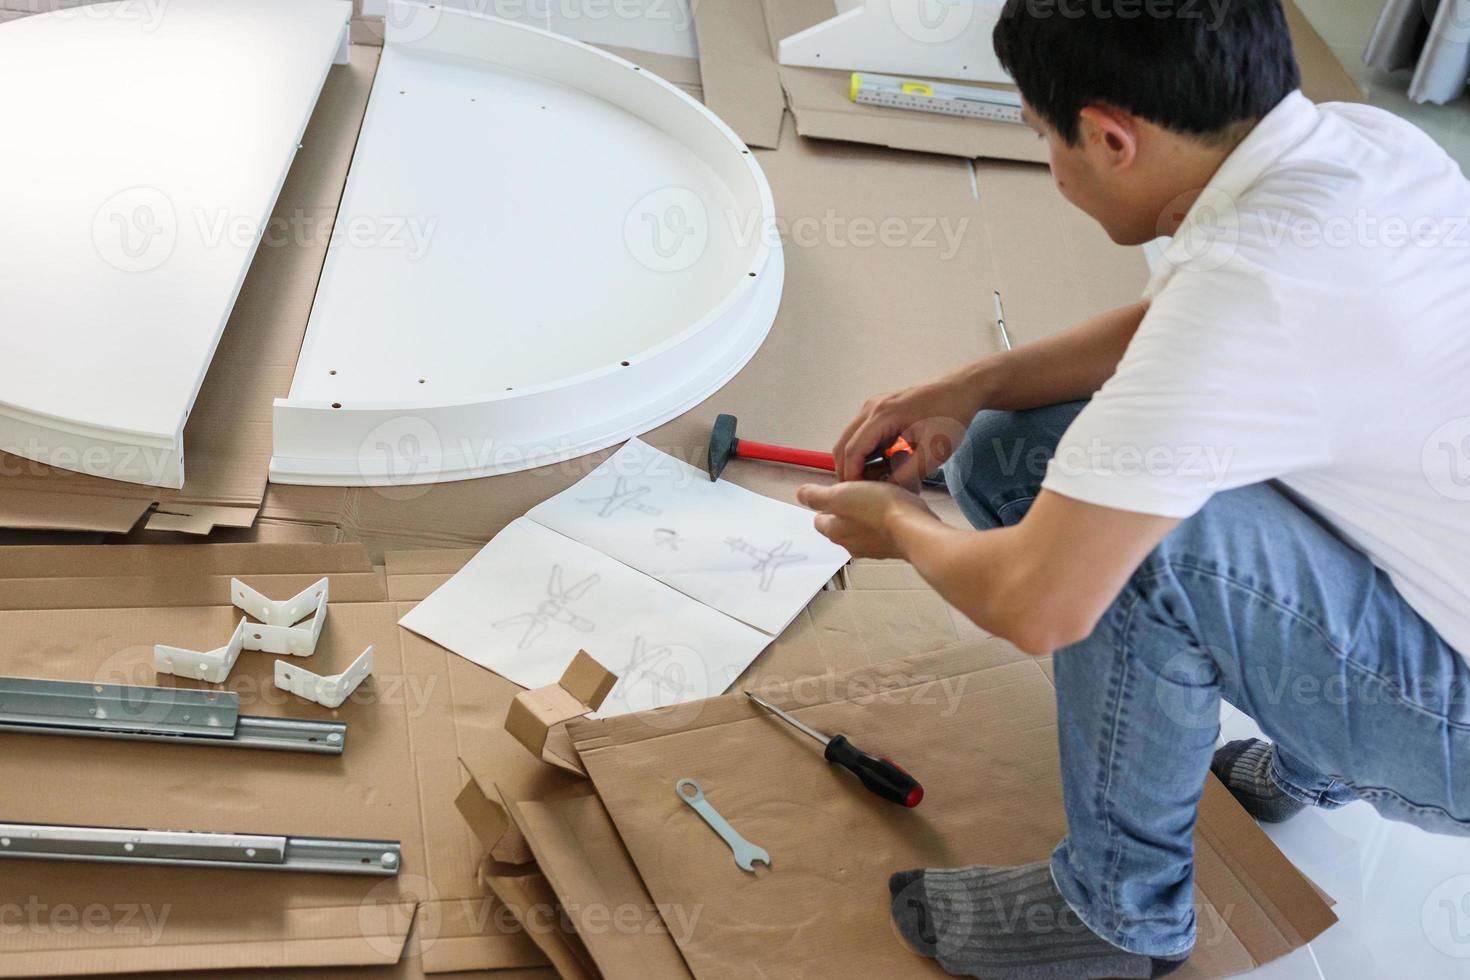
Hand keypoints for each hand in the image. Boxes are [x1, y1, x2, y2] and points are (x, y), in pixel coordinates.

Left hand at [797, 481, 936, 558]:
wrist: (914, 529)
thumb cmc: (877, 510)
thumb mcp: (840, 494)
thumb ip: (816, 495)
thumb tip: (801, 495)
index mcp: (834, 532)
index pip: (820, 519)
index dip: (826, 503)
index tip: (839, 490)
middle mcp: (851, 545)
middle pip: (842, 524)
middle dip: (848, 509)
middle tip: (862, 489)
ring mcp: (874, 549)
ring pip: (864, 527)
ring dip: (869, 513)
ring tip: (881, 494)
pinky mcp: (894, 547)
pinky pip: (885, 530)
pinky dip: (887, 520)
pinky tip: (897, 507)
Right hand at [833, 373, 982, 486]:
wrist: (962, 391)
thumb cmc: (951, 416)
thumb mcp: (933, 453)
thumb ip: (906, 475)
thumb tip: (884, 491)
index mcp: (883, 414)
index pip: (853, 450)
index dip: (851, 475)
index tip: (857, 496)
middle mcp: (872, 407)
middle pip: (844, 444)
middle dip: (849, 470)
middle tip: (863, 493)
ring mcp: (874, 406)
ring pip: (851, 439)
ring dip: (859, 462)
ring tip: (880, 479)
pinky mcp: (881, 410)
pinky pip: (864, 435)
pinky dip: (868, 453)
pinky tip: (886, 465)